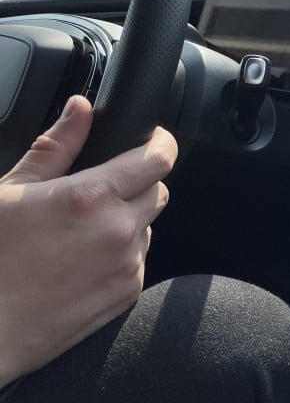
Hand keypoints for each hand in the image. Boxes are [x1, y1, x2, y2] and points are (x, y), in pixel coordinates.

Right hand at [0, 95, 176, 386]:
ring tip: (80, 230)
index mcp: (90, 197)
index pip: (158, 158)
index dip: (161, 142)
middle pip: (159, 190)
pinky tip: (81, 259)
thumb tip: (81, 108)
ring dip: (128, 220)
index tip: (154, 139)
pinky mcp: (125, 294)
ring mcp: (126, 265)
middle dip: (139, 182)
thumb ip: (56, 147)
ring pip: (148, 225)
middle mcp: (117, 230)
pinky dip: (121, 253)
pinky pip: (139, 259)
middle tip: (101, 188)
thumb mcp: (10, 191)